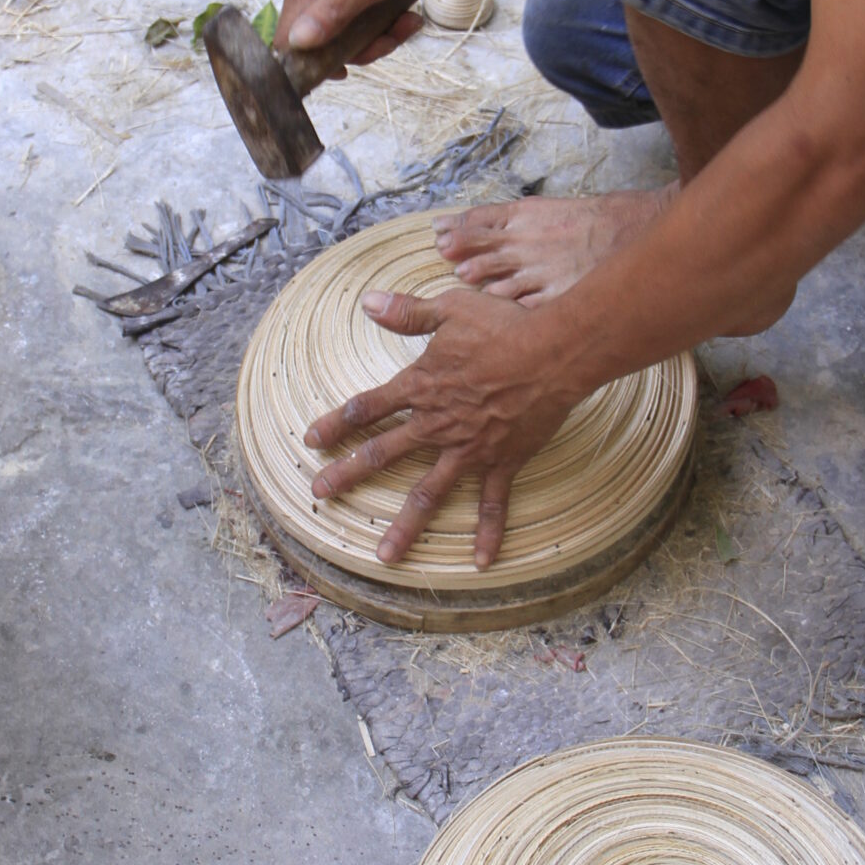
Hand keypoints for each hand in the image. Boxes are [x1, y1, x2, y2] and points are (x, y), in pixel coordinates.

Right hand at [278, 0, 425, 60]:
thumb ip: (333, 14)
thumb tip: (298, 42)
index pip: (288, 43)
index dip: (313, 64)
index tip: (347, 70)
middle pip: (317, 39)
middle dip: (359, 46)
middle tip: (393, 35)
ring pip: (336, 28)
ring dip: (372, 33)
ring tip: (405, 20)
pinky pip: (344, 12)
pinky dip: (370, 19)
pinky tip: (398, 12)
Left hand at [303, 284, 583, 567]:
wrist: (553, 354)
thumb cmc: (504, 327)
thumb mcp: (450, 309)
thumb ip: (407, 312)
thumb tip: (367, 302)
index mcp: (421, 387)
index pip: (367, 408)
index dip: (336, 423)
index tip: (311, 442)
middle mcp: (437, 425)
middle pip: (382, 454)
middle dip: (347, 474)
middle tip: (320, 494)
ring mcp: (469, 449)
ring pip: (429, 493)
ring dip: (405, 526)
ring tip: (383, 555)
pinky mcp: (502, 462)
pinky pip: (493, 503)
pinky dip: (489, 532)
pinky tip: (482, 561)